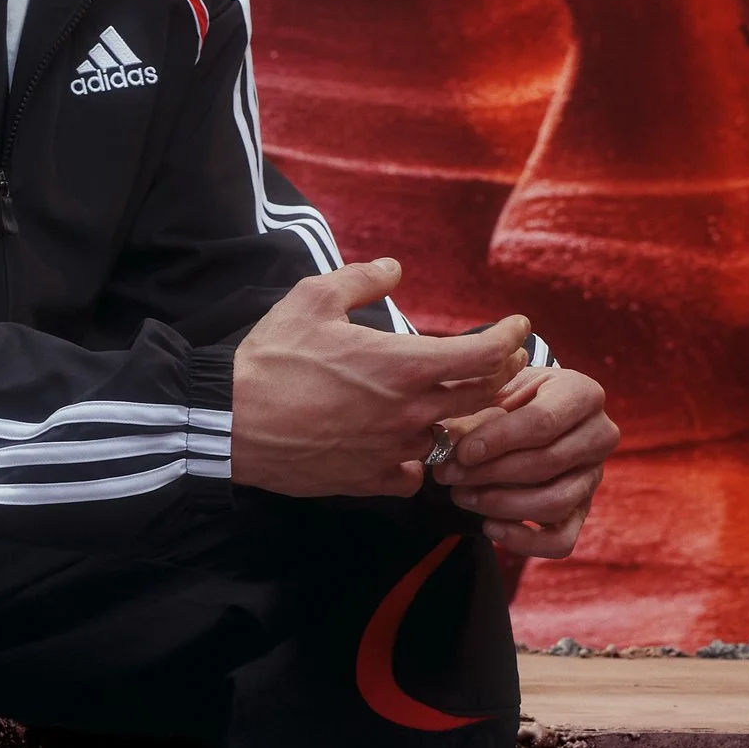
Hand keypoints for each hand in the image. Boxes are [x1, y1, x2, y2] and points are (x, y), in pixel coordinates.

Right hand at [232, 264, 535, 499]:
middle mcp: (409, 412)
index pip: (484, 354)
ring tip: (443, 401)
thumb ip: (361, 280)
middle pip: (481, 397)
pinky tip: (402, 446)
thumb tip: (393, 268)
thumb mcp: (312, 299)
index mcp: (403, 365)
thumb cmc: (271, 360)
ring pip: (445, 434)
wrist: (230, 424)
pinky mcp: (370, 479)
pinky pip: (413, 473)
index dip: (510, 337)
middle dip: (499, 374)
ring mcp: (392, 450)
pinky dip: (415, 459)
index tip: (518, 327)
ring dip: (451, 416)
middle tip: (500, 359)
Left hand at [439, 363, 617, 555]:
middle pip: (547, 463)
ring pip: (554, 502)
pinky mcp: (583, 511)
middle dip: (491, 473)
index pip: (543, 421)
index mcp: (582, 394)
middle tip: (449, 474)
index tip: (462, 452)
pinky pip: (561, 540)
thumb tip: (449, 443)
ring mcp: (594, 476)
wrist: (528, 414)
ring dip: (501, 504)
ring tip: (461, 495)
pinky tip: (490, 526)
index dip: (499, 440)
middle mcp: (599, 435)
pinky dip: (524, 541)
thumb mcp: (493, 392)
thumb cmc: (509, 398)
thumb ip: (474, 413)